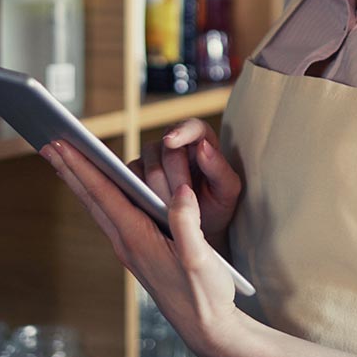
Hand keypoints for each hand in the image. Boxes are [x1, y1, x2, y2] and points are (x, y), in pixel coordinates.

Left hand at [41, 140, 248, 356]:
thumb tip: (180, 191)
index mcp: (138, 238)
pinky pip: (110, 215)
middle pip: (91, 198)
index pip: (104, 195)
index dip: (82, 167)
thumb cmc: (204, 293)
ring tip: (65, 159)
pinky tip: (98, 189)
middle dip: (70, 169)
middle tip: (48, 144)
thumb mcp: (199, 259)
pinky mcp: (138, 250)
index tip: (61, 145)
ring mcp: (130, 247)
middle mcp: (127, 242)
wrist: (205, 326)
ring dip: (80, 181)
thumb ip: (187, 224)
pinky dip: (98, 195)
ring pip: (97, 207)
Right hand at [129, 118, 241, 252]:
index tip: (170, 141)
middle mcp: (173, 145)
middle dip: (176, 179)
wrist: (197, 229)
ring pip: (146, 168)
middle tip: (186, 200)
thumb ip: (219, 168)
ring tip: (174, 208)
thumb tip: (203, 146)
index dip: (180, 132)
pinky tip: (153, 209)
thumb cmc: (216, 205)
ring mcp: (150, 159)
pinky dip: (141, 196)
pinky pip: (129, 181)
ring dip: (159, 191)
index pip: (191, 127)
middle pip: (166, 152)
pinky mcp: (133, 175)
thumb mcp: (227, 191)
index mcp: (201, 140)